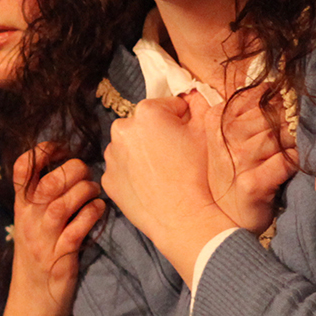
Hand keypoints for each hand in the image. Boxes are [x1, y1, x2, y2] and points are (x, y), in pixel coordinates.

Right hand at [7, 146, 104, 315]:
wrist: (34, 299)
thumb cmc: (40, 254)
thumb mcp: (34, 222)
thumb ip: (46, 196)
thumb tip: (73, 163)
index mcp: (22, 206)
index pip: (23, 168)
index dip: (43, 151)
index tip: (62, 149)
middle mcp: (29, 220)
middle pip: (50, 183)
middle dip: (74, 171)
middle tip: (87, 175)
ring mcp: (43, 239)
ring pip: (63, 204)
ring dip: (85, 192)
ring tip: (94, 193)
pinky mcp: (60, 256)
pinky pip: (77, 229)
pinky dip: (92, 215)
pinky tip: (98, 210)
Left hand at [102, 96, 234, 284]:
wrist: (184, 218)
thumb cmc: (198, 173)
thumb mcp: (207, 130)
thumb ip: (199, 103)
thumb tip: (191, 96)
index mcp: (146, 112)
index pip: (168, 106)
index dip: (182, 120)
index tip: (188, 137)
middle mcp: (122, 129)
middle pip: (145, 124)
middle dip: (159, 134)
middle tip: (176, 156)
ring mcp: (111, 156)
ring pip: (131, 145)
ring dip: (144, 152)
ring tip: (163, 172)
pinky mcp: (108, 179)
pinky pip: (123, 168)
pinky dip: (134, 172)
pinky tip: (151, 184)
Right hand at [201, 87, 297, 233]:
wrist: (227, 218)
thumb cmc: (235, 173)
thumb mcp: (231, 138)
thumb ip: (246, 112)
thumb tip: (277, 85)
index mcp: (216, 121)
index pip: (254, 97)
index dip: (277, 101)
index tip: (287, 108)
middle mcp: (223, 139)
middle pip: (268, 115)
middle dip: (289, 121)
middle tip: (299, 128)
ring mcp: (237, 162)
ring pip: (278, 137)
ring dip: (294, 142)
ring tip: (298, 147)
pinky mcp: (252, 184)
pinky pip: (285, 162)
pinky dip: (297, 161)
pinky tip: (297, 164)